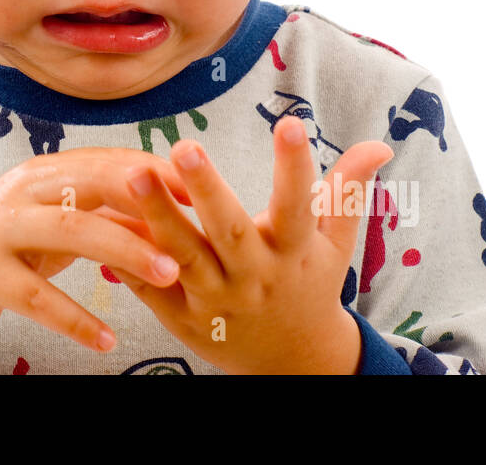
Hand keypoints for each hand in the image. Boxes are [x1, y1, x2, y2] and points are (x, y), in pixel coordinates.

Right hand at [0, 148, 193, 357]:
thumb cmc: (6, 248)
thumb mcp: (57, 227)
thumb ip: (108, 221)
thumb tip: (171, 225)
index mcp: (45, 172)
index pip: (109, 162)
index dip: (157, 173)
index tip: (202, 190)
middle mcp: (22, 191)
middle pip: (93, 183)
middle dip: (148, 201)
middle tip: (197, 228)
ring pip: (71, 230)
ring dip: (125, 250)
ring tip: (169, 276)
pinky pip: (36, 297)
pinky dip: (75, 318)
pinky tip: (107, 339)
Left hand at [109, 117, 392, 373]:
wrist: (290, 361)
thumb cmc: (310, 285)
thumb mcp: (335, 244)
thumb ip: (347, 191)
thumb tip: (380, 143)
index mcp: (294, 253)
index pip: (299, 206)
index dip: (296, 167)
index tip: (290, 123)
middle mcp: (255, 276)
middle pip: (230, 232)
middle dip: (208, 190)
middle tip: (185, 147)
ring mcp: (217, 299)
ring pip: (184, 256)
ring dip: (157, 217)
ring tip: (131, 174)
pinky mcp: (182, 317)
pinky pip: (151, 283)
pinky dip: (128, 256)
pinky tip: (105, 219)